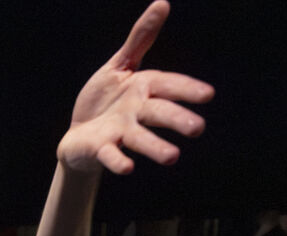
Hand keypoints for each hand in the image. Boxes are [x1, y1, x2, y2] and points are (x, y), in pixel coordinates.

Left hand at [57, 1, 213, 175]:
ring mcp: (120, 132)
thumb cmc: (104, 99)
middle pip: (159, 114)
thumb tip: (162, 3)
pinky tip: (127, 168)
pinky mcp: (102, 148)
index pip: (168, 86)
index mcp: (144, 89)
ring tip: (172, 157)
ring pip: (140, 139)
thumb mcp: (119, 65)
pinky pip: (111, 154)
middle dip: (177, 120)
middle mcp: (136, 113)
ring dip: (155, 147)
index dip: (186, 90)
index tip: (208, 95)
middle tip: (197, 129)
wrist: (79, 135)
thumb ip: (140, 39)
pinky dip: (118, 160)